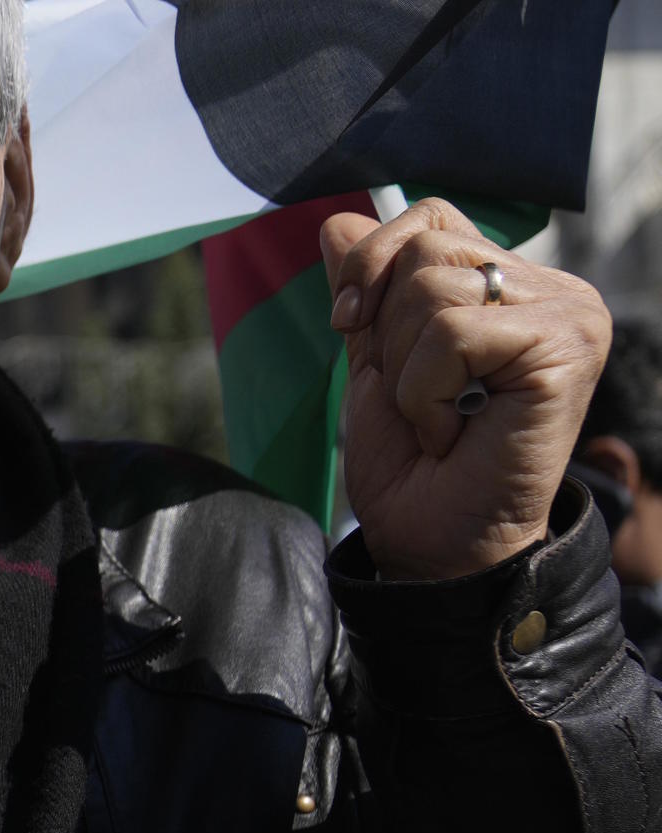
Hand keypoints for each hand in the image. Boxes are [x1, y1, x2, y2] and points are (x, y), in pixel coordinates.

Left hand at [324, 198, 610, 580]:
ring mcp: (568, 312)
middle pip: (425, 247)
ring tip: (440, 416)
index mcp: (510, 285)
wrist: (435, 541)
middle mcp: (552, 288)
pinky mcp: (566, 343)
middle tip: (418, 397)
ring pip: (434, 287)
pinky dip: (427, 391)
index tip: (352, 327)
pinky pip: (455, 333)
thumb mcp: (375, 365)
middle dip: (387, 332)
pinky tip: (453, 430)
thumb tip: (336, 220)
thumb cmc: (413, 466)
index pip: (429, 218)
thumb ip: (368, 294)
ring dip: (408, 370)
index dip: (373, 265)